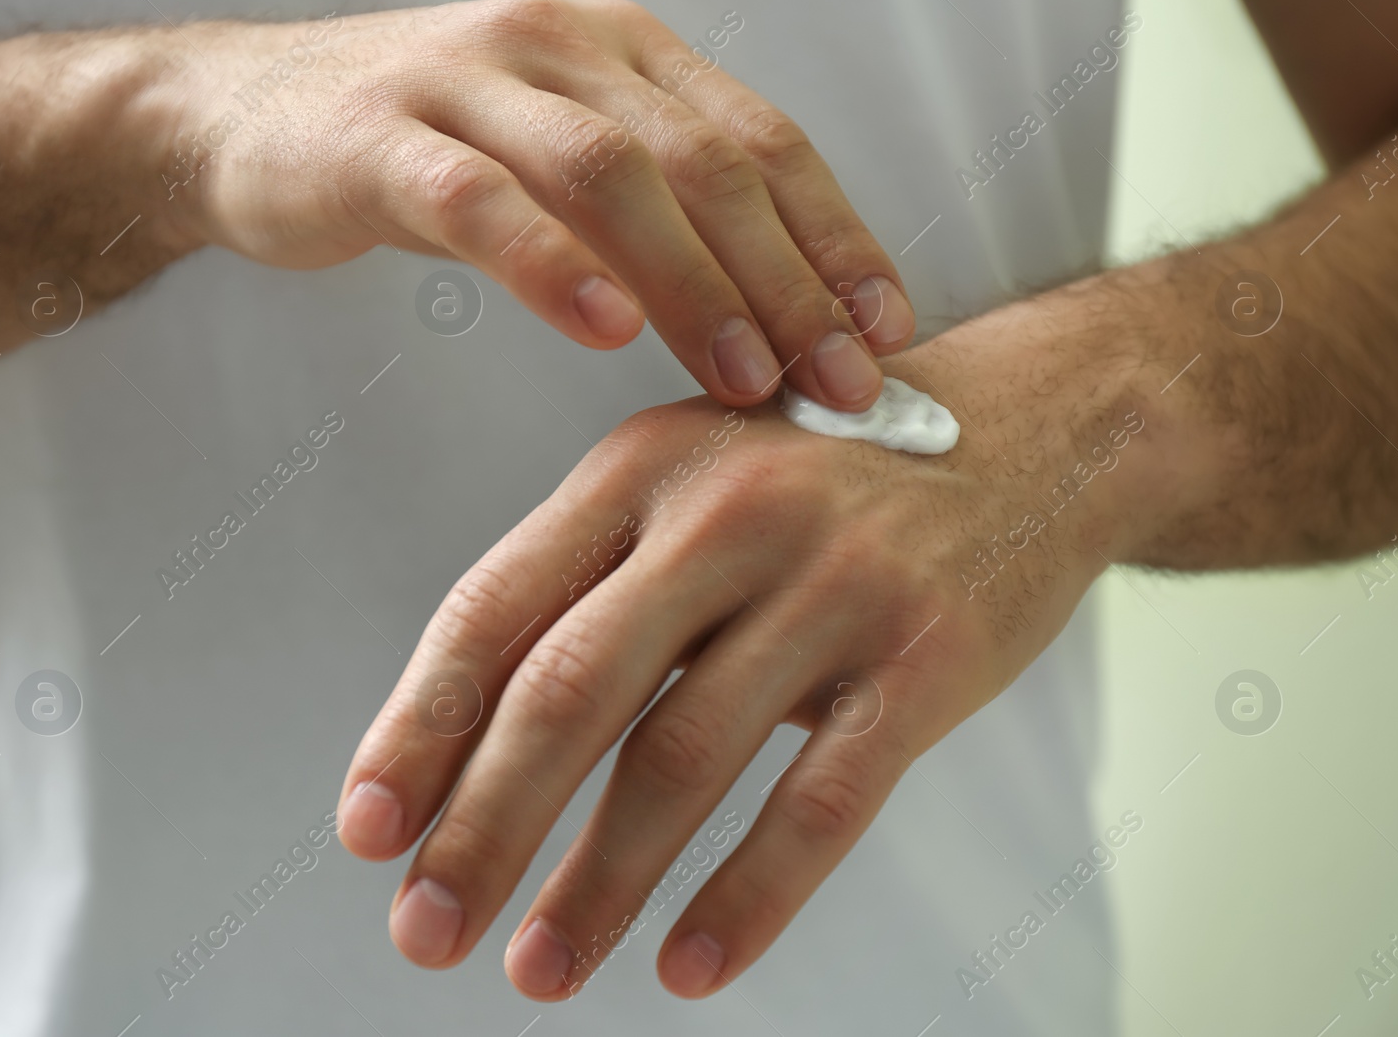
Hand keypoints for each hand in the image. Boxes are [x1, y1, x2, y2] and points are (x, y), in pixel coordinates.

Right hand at [167, 0, 913, 409]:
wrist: (242, 116)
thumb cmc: (429, 157)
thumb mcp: (562, 176)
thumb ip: (659, 228)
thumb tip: (780, 326)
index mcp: (626, 55)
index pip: (762, 142)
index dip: (836, 237)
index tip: (885, 331)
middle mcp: (562, 49)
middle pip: (706, 161)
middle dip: (789, 278)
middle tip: (839, 381)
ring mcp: (467, 83)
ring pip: (609, 173)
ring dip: (692, 281)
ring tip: (744, 374)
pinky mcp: (379, 137)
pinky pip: (478, 200)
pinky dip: (548, 262)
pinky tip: (602, 327)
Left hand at [335, 296, 1165, 996]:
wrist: (1029, 427)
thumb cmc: (826, 474)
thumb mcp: (691, 480)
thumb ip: (593, 585)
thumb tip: (471, 747)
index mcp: (637, 469)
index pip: (494, 608)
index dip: (419, 727)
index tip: (368, 830)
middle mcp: (723, 513)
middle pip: (570, 690)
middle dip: (485, 826)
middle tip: (426, 931)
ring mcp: (830, 582)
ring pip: (684, 757)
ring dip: (601, 882)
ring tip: (542, 970)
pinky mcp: (924, 655)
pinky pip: (823, 798)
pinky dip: (751, 895)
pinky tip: (693, 967)